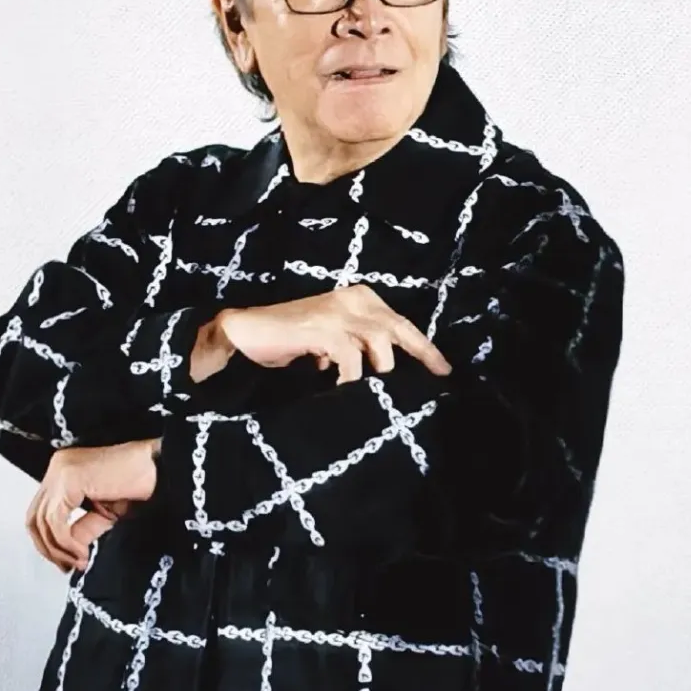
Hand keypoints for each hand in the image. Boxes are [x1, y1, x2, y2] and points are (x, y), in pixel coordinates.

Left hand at [25, 439, 160, 572]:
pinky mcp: (69, 479)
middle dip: (48, 548)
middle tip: (67, 566)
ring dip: (60, 549)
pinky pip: (56, 521)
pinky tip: (83, 553)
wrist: (159, 470)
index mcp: (64, 471)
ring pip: (42, 521)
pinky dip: (66, 543)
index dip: (47, 542)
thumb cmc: (138, 486)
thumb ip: (80, 528)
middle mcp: (58, 467)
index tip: (65, 563)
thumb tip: (63, 552)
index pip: (40, 511)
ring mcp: (61, 471)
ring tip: (81, 560)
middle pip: (34, 517)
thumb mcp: (103, 514)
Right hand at [199, 286, 451, 385]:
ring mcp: (337, 312)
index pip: (400, 323)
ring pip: (378, 342)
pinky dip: (352, 377)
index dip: (424, 347)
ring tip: (371, 391)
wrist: (247, 332)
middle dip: (420, 354)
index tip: (443, 371)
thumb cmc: (289, 338)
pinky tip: (343, 391)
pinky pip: (350, 357)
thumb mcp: (330, 339)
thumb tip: (383, 372)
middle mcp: (352, 300)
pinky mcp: (321, 327)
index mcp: (358, 298)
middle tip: (434, 380)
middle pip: (398, 327)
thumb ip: (355, 346)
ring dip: (378, 370)